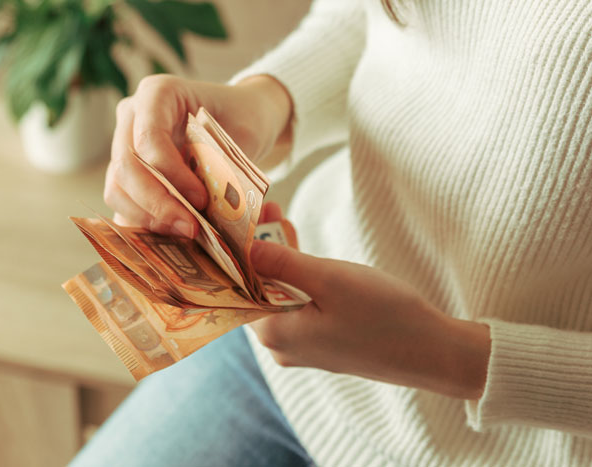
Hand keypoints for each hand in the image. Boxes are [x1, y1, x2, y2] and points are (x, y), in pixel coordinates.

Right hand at [104, 75, 291, 238]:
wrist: (240, 117)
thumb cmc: (242, 119)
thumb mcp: (241, 134)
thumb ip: (219, 165)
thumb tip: (202, 211)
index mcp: (158, 93)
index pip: (148, 138)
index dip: (171, 175)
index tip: (201, 200)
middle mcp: (132, 115)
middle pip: (126, 166)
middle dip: (157, 204)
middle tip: (190, 229)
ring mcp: (124, 143)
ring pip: (117, 188)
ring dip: (148, 217)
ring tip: (185, 232)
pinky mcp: (127, 173)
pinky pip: (124, 202)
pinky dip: (145, 222)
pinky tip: (172, 235)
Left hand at [250, 239, 490, 399]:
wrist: (433, 352)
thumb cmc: (383, 315)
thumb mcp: (329, 279)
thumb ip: (282, 263)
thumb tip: (246, 248)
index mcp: (275, 333)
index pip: (239, 286)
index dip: (239, 249)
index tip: (245, 216)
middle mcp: (282, 345)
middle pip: (257, 289)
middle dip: (260, 249)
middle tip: (269, 211)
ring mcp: (302, 346)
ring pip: (279, 295)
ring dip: (280, 261)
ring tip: (283, 223)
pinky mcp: (323, 342)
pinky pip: (299, 306)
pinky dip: (298, 279)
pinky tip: (303, 255)